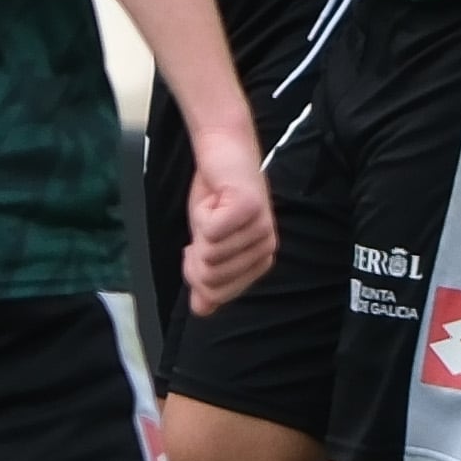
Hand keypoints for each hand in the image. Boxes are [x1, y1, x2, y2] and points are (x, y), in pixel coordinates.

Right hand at [179, 125, 276, 316]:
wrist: (222, 150)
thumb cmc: (215, 196)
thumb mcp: (204, 244)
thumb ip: (204, 278)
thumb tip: (201, 310)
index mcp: (259, 261)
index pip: (216, 293)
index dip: (196, 271)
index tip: (200, 243)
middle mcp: (265, 247)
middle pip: (210, 276)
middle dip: (194, 251)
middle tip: (205, 222)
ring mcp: (260, 228)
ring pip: (209, 254)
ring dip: (198, 228)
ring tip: (212, 208)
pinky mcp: (248, 208)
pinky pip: (209, 232)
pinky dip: (201, 213)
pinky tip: (213, 198)